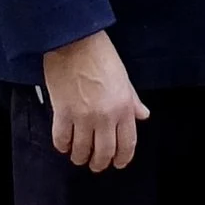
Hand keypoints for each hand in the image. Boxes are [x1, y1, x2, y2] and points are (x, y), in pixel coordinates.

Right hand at [42, 30, 149, 171]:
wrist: (73, 40)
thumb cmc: (98, 53)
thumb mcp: (123, 77)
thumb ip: (133, 100)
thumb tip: (143, 115)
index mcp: (123, 107)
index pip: (127, 144)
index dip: (122, 158)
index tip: (117, 163)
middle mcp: (105, 116)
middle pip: (104, 152)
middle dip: (100, 163)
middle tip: (95, 164)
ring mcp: (83, 116)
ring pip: (82, 150)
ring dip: (80, 157)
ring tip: (78, 156)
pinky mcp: (62, 112)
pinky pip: (62, 139)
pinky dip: (62, 145)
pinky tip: (64, 144)